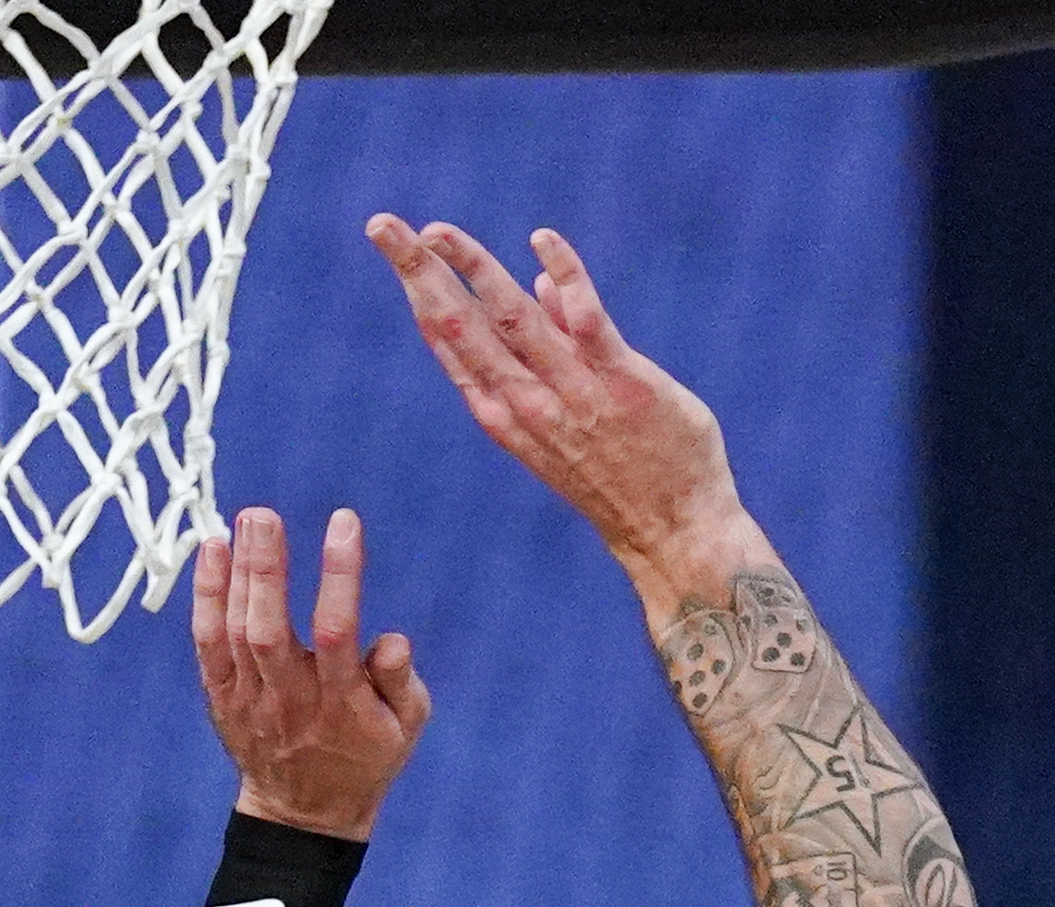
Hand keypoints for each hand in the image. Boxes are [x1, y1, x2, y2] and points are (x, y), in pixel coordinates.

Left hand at [193, 505, 427, 839]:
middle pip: (269, 630)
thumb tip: (393, 640)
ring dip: (236, 574)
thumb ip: (401, 682)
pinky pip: (208, 643)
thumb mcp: (406, 728)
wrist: (304, 813)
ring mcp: (251, 699)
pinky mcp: (223, 696)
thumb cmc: (365, 757)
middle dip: (266, 570)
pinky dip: (206, 596)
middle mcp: (291, 700)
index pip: (337, 632)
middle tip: (264, 514)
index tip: (344, 523)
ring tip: (245, 519)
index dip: (339, 575)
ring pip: (235, 633)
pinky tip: (212, 551)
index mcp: (342, 704)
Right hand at [366, 219, 750, 591]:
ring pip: (512, 317)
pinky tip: (542, 240)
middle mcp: (528, 403)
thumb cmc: (622, 475)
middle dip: (417, 272)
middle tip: (380, 225)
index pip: (450, 341)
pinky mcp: (623, 383)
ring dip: (472, 266)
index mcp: (505, 412)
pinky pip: (589, 321)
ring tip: (436, 229)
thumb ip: (553, 350)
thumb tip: (539, 285)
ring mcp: (574, 393)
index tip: (397, 245)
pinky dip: (565, 277)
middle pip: (460, 325)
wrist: (674, 533)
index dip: (418, 291)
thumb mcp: (567, 419)